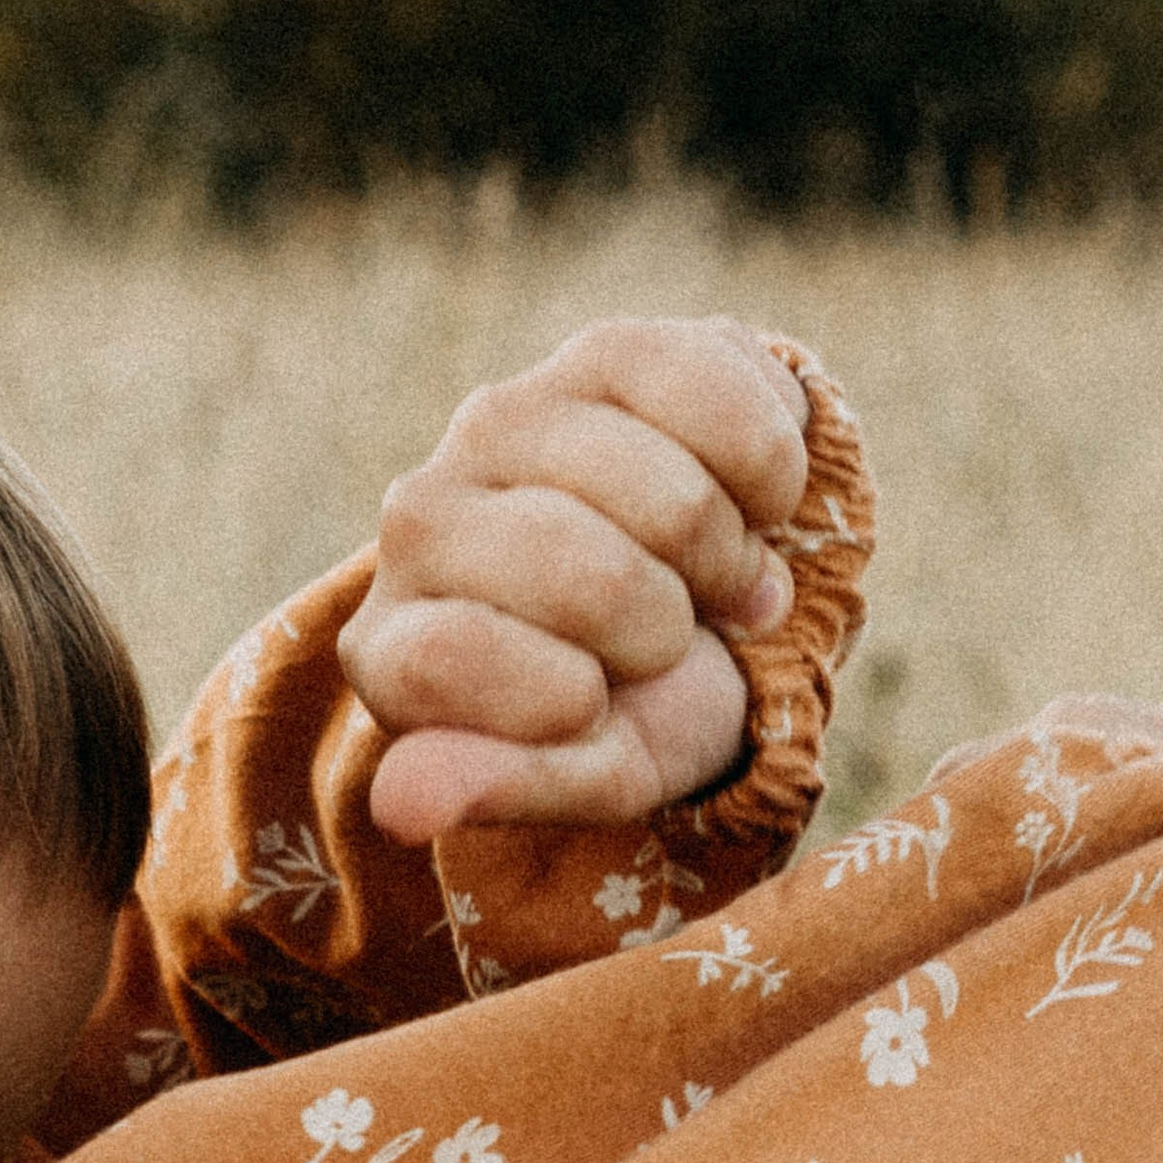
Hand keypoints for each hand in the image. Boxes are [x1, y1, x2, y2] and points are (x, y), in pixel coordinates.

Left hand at [338, 316, 812, 841]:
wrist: (717, 609)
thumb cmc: (635, 709)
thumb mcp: (584, 772)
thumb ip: (496, 788)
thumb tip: (402, 809)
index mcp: (391, 643)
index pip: (448, 658)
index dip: (561, 698)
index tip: (590, 707)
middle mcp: (420, 518)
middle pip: (584, 573)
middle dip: (665, 628)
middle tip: (668, 637)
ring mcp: (504, 420)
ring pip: (669, 497)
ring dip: (726, 557)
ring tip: (704, 575)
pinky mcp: (603, 353)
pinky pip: (724, 404)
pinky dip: (771, 478)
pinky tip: (743, 500)